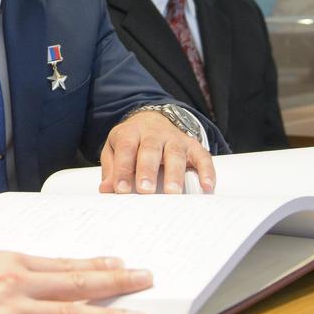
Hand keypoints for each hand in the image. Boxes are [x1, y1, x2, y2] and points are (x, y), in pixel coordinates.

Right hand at [0, 252, 151, 313]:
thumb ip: (11, 273)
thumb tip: (36, 277)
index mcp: (13, 262)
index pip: (64, 264)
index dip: (97, 266)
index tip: (122, 264)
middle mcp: (20, 279)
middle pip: (78, 282)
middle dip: (117, 282)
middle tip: (147, 279)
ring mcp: (15, 305)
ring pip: (73, 309)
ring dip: (110, 312)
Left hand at [98, 111, 214, 194]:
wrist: (152, 120)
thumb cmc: (132, 142)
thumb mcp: (115, 149)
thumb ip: (112, 168)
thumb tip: (106, 190)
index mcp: (131, 133)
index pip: (126, 148)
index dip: (123, 169)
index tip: (121, 190)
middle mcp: (153, 134)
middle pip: (150, 149)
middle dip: (147, 170)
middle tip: (145, 190)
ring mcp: (174, 138)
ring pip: (175, 154)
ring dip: (174, 174)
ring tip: (172, 193)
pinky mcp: (192, 145)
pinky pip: (202, 156)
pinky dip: (206, 171)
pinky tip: (206, 186)